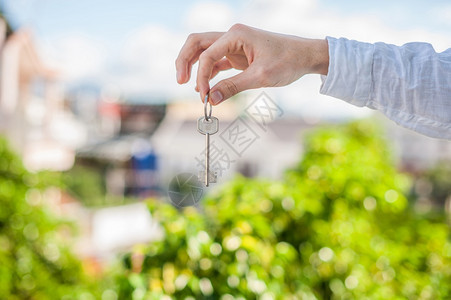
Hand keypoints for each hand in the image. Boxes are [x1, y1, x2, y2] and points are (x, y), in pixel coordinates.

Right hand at [175, 24, 328, 104]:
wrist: (305, 56)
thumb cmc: (287, 61)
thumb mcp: (260, 77)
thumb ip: (234, 87)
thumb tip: (211, 100)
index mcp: (236, 35)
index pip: (207, 54)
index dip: (201, 76)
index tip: (204, 96)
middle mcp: (231, 36)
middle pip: (197, 44)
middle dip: (185, 61)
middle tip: (180, 81)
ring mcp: (233, 44)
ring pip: (203, 52)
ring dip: (195, 67)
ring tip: (191, 87)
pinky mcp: (237, 54)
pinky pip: (215, 61)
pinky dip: (208, 74)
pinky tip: (205, 87)